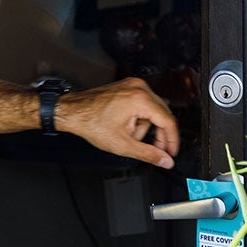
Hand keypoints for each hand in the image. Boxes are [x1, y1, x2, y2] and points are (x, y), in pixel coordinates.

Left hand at [56, 78, 179, 168]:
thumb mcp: (122, 144)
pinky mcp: (128, 87)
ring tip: (130, 136)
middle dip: (159, 135)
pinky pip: (144, 104)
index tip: (172, 151)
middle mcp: (139, 88)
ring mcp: (133, 85)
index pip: (168, 121)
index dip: (172, 140)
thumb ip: (148, 154)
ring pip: (153, 110)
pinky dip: (140, 118)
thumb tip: (165, 160)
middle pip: (163, 114)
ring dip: (146, 127)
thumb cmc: (91, 123)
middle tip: (157, 150)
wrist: (73, 112)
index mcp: (140, 99)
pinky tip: (127, 127)